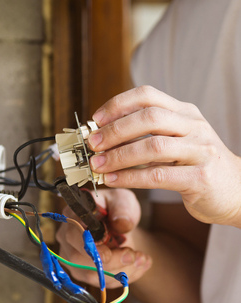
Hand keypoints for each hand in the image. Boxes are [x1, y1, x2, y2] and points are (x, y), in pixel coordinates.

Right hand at [56, 188, 151, 288]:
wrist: (119, 227)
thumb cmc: (116, 209)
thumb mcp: (123, 200)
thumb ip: (122, 208)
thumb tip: (121, 223)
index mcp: (71, 215)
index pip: (72, 234)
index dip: (89, 247)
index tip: (109, 253)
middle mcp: (66, 238)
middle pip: (78, 259)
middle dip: (110, 262)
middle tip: (134, 255)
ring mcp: (71, 257)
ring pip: (90, 274)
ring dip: (121, 271)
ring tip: (142, 258)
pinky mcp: (82, 272)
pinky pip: (101, 282)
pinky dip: (124, 276)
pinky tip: (138, 264)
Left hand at [88, 85, 240, 226]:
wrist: (236, 190)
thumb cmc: (195, 166)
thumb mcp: (176, 142)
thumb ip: (147, 136)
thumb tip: (104, 137)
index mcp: (185, 113)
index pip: (148, 95)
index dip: (118, 104)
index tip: (96, 119)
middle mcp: (194, 127)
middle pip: (149, 117)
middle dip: (115, 130)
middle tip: (93, 143)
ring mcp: (200, 151)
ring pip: (153, 146)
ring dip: (119, 156)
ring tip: (97, 165)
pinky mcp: (199, 178)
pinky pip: (158, 175)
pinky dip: (130, 177)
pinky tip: (112, 180)